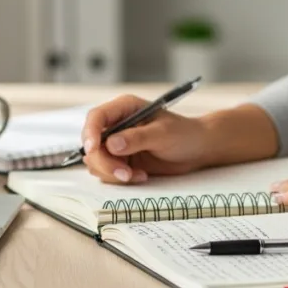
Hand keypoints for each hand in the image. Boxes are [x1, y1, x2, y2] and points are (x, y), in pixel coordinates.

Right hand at [81, 94, 211, 184]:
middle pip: (92, 144)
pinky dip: (119, 179)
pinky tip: (140, 176)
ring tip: (136, 175)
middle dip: (104, 162)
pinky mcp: (121, 161)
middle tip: (125, 173)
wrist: (197, 150)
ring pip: (96, 161)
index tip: (93, 149)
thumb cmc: (184, 134)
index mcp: (125, 108)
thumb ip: (137, 138)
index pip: (96, 117)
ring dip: (112, 173)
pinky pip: (107, 172)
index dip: (90, 133)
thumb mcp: (163, 134)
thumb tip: (111, 144)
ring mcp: (116, 144)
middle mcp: (117, 125)